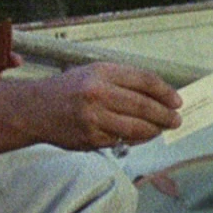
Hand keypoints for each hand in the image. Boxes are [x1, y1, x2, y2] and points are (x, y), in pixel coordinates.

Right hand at [30, 62, 181, 149]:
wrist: (35, 109)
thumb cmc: (68, 89)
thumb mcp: (94, 72)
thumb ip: (123, 81)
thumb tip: (158, 95)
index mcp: (101, 72)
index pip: (143, 80)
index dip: (164, 91)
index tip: (176, 100)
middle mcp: (97, 94)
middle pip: (143, 105)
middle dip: (165, 114)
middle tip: (176, 119)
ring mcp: (93, 118)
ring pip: (136, 127)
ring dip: (155, 130)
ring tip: (163, 128)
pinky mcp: (90, 139)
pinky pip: (122, 140)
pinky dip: (136, 139)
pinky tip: (142, 136)